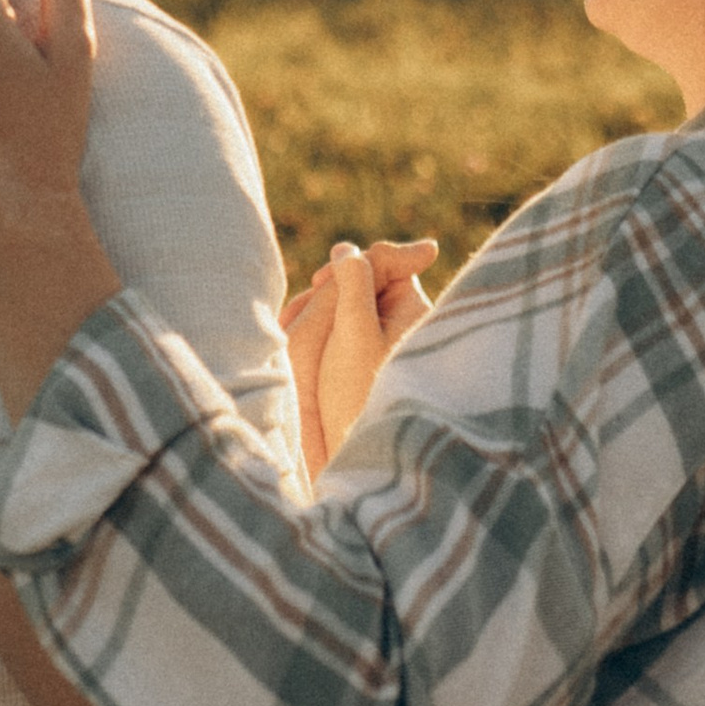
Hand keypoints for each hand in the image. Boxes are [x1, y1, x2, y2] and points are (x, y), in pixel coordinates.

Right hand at [281, 236, 437, 474]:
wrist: (352, 457)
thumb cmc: (356, 392)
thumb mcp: (355, 328)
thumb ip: (354, 280)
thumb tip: (349, 249)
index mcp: (411, 309)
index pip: (383, 262)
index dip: (348, 265)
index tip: (320, 281)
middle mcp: (402, 325)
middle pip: (359, 285)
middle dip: (327, 293)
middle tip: (302, 307)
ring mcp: (380, 347)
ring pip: (342, 310)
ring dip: (315, 315)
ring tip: (292, 329)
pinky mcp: (360, 366)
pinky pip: (336, 335)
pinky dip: (313, 337)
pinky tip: (295, 350)